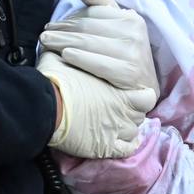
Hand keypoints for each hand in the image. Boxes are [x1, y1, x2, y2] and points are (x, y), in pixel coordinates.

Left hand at [38, 0, 156, 94]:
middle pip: (88, 28)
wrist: (147, 89)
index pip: (93, 14)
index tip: (52, 25)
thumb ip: (105, 6)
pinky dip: (80, 58)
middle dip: (62, 31)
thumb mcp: (121, 28)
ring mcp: (134, 53)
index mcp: (132, 19)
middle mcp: (135, 33)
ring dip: (63, 42)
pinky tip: (64, 55)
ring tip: (46, 43)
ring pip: (89, 43)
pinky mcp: (130, 73)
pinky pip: (98, 63)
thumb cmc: (128, 55)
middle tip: (44, 35)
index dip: (69, 19)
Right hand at [38, 50, 155, 158]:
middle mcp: (124, 112)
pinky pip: (125, 150)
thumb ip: (74, 51)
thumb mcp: (65, 57)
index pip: (146, 97)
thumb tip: (63, 43)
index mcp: (121, 90)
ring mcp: (116, 131)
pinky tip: (120, 141)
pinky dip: (126, 146)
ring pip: (133, 131)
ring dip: (127, 127)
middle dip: (132, 110)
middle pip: (139, 113)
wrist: (47, 105)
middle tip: (118, 106)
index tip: (134, 94)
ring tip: (116, 122)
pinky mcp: (105, 147)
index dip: (141, 95)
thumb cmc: (58, 79)